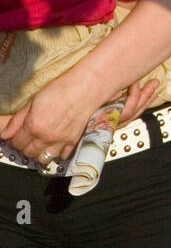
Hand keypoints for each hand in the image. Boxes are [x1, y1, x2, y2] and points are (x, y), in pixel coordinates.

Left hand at [0, 73, 158, 163]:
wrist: (86, 89)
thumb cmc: (62, 90)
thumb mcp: (34, 101)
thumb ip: (17, 120)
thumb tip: (6, 132)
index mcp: (34, 125)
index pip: (17, 143)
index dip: (15, 139)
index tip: (17, 136)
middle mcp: (47, 137)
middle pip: (28, 153)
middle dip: (25, 147)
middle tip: (28, 139)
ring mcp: (60, 141)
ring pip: (43, 159)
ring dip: (39, 153)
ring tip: (40, 144)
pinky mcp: (73, 142)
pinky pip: (61, 156)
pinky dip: (57, 152)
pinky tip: (55, 144)